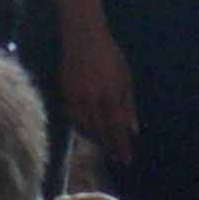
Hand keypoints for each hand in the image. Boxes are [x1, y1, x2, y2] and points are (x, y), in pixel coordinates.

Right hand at [59, 23, 138, 164]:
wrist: (83, 38)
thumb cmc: (110, 57)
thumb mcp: (125, 79)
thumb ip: (128, 106)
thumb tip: (133, 130)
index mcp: (110, 96)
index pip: (116, 129)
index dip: (121, 146)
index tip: (126, 160)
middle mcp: (92, 101)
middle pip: (101, 132)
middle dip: (109, 146)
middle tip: (117, 158)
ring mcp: (76, 98)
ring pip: (85, 127)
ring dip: (96, 139)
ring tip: (105, 145)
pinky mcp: (65, 94)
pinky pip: (73, 119)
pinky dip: (82, 128)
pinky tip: (89, 131)